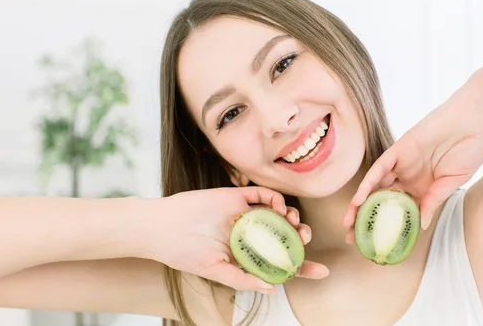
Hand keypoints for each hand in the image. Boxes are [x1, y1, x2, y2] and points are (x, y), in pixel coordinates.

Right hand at [143, 186, 328, 292]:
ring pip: (277, 214)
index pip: (280, 261)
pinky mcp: (236, 196)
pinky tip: (280, 208)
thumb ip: (241, 278)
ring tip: (294, 225)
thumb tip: (271, 288)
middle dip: (300, 238)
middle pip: (283, 236)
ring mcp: (243, 214)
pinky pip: (261, 194)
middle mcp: (249, 233)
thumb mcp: (213, 270)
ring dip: (292, 219)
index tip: (322, 271)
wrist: (159, 227)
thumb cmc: (183, 252)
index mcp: (247, 254)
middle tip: (304, 238)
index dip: (302, 266)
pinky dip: (276, 199)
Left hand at [343, 82, 482, 235]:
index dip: (386, 227)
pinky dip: (369, 183)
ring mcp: (403, 162)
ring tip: (348, 223)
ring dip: (360, 204)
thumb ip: (434, 200)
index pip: (399, 211)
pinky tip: (359, 199)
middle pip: (381, 200)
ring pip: (375, 185)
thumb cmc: (471, 148)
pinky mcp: (400, 148)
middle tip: (353, 238)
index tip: (375, 244)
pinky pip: (380, 167)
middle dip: (366, 219)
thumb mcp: (453, 181)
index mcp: (422, 187)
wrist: (477, 119)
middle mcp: (408, 176)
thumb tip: (422, 224)